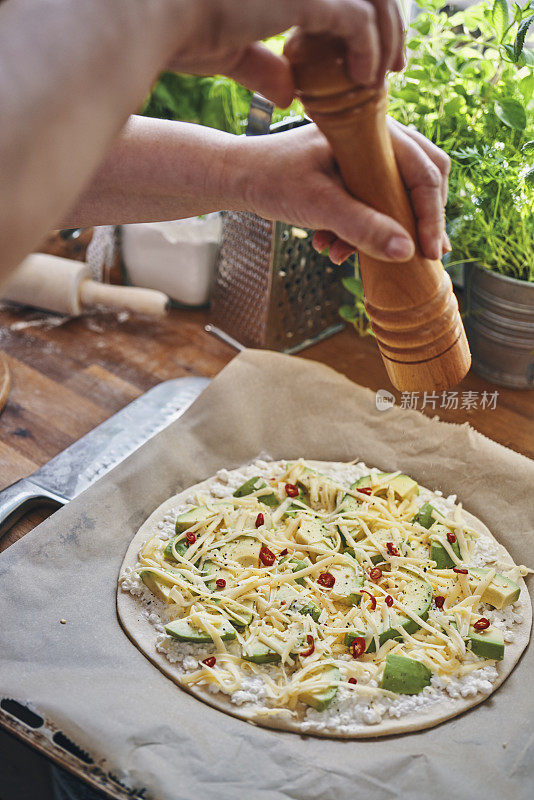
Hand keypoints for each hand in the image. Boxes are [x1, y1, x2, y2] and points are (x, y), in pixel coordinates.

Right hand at [168, 0, 403, 105]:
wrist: (153, 20)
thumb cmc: (179, 31)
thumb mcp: (230, 50)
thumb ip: (263, 64)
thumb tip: (288, 92)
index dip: (369, 16)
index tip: (371, 57)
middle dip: (391, 22)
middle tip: (394, 66)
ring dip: (389, 37)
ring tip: (383, 78)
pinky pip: (359, 22)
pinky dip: (369, 52)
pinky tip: (365, 81)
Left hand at [230, 119, 449, 263]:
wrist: (239, 178)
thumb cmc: (273, 180)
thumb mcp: (319, 206)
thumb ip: (362, 228)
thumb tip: (407, 253)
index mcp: (373, 131)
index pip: (424, 170)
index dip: (432, 214)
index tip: (432, 253)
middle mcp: (376, 138)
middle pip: (422, 180)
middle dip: (416, 222)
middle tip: (420, 257)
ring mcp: (366, 157)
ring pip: (397, 196)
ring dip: (381, 231)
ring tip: (343, 254)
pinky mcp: (353, 176)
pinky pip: (375, 205)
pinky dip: (360, 231)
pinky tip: (333, 248)